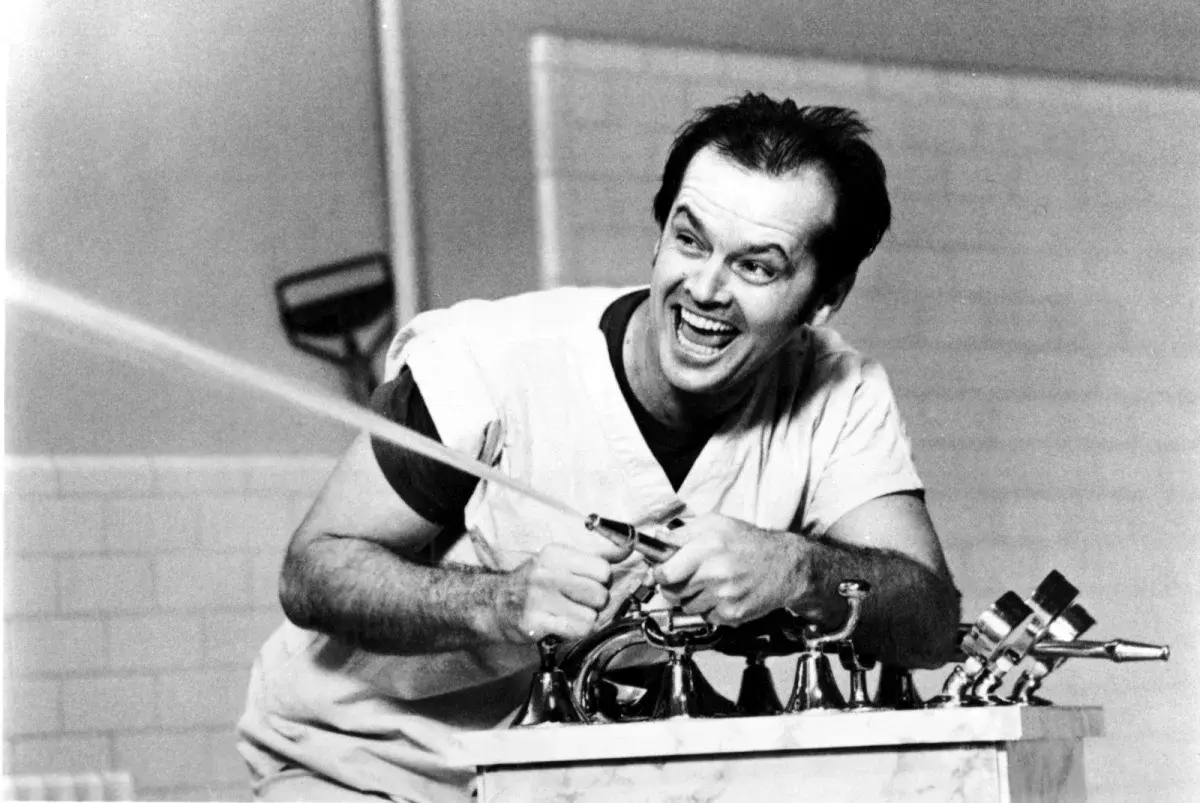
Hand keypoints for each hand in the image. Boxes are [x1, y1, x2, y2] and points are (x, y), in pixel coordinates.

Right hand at [494, 543, 618, 642]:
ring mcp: (539, 599)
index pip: (603, 569)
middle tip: (579, 603)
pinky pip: (577, 631)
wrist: (497, 604)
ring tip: (570, 614)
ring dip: (586, 620)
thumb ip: (597, 556)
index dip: (602, 581)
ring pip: (592, 616)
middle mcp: (547, 573)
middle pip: (600, 594)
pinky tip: (562, 625)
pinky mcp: (535, 622)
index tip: (590, 584)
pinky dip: (575, 632)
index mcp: (556, 554)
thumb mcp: (562, 561)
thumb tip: (627, 547)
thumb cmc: (535, 582)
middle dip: (596, 603)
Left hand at [651, 513, 808, 626]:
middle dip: (672, 586)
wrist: (785, 566)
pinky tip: (722, 594)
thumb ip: (683, 532)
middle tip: (684, 577)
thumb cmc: (750, 543)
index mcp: (707, 546)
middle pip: (671, 592)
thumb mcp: (716, 524)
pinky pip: (705, 616)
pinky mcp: (732, 614)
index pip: (665, 571)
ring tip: (709, 583)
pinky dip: (709, 608)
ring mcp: (723, 596)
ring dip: (691, 598)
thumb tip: (658, 539)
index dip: (657, 573)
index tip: (658, 572)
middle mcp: (715, 572)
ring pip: (686, 606)